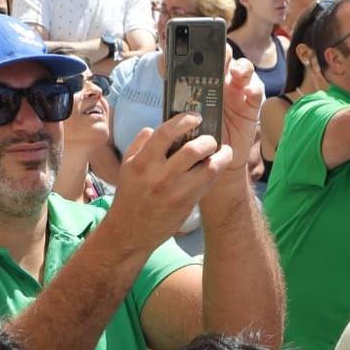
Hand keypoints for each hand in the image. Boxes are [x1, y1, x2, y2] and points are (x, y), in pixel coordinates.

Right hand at [106, 113, 224, 250]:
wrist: (131, 231)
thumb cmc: (130, 195)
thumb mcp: (127, 167)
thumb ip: (140, 144)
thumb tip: (154, 127)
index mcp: (142, 163)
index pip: (165, 133)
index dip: (184, 121)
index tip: (196, 117)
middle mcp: (159, 176)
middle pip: (193, 150)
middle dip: (208, 140)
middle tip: (210, 139)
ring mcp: (175, 191)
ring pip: (209, 168)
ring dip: (220, 156)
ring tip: (222, 151)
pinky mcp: (187, 204)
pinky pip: (208, 183)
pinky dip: (215, 171)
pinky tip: (215, 166)